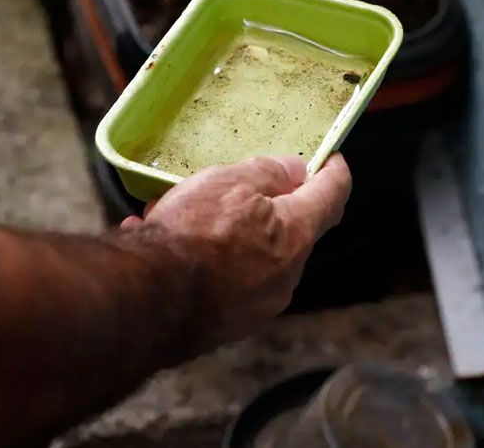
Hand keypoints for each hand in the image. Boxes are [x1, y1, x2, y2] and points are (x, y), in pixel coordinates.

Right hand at [121, 154, 351, 348]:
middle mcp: (287, 275)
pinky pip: (224, 281)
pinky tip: (164, 246)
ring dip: (226, 234)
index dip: (334, 172)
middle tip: (233, 186)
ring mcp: (259, 305)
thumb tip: (295, 171)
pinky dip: (205, 262)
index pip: (333, 195)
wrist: (149, 302)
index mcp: (296, 234)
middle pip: (289, 230)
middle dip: (265, 207)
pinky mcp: (229, 324)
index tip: (331, 159)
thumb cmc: (193, 234)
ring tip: (179, 216)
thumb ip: (268, 173)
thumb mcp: (230, 183)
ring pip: (251, 256)